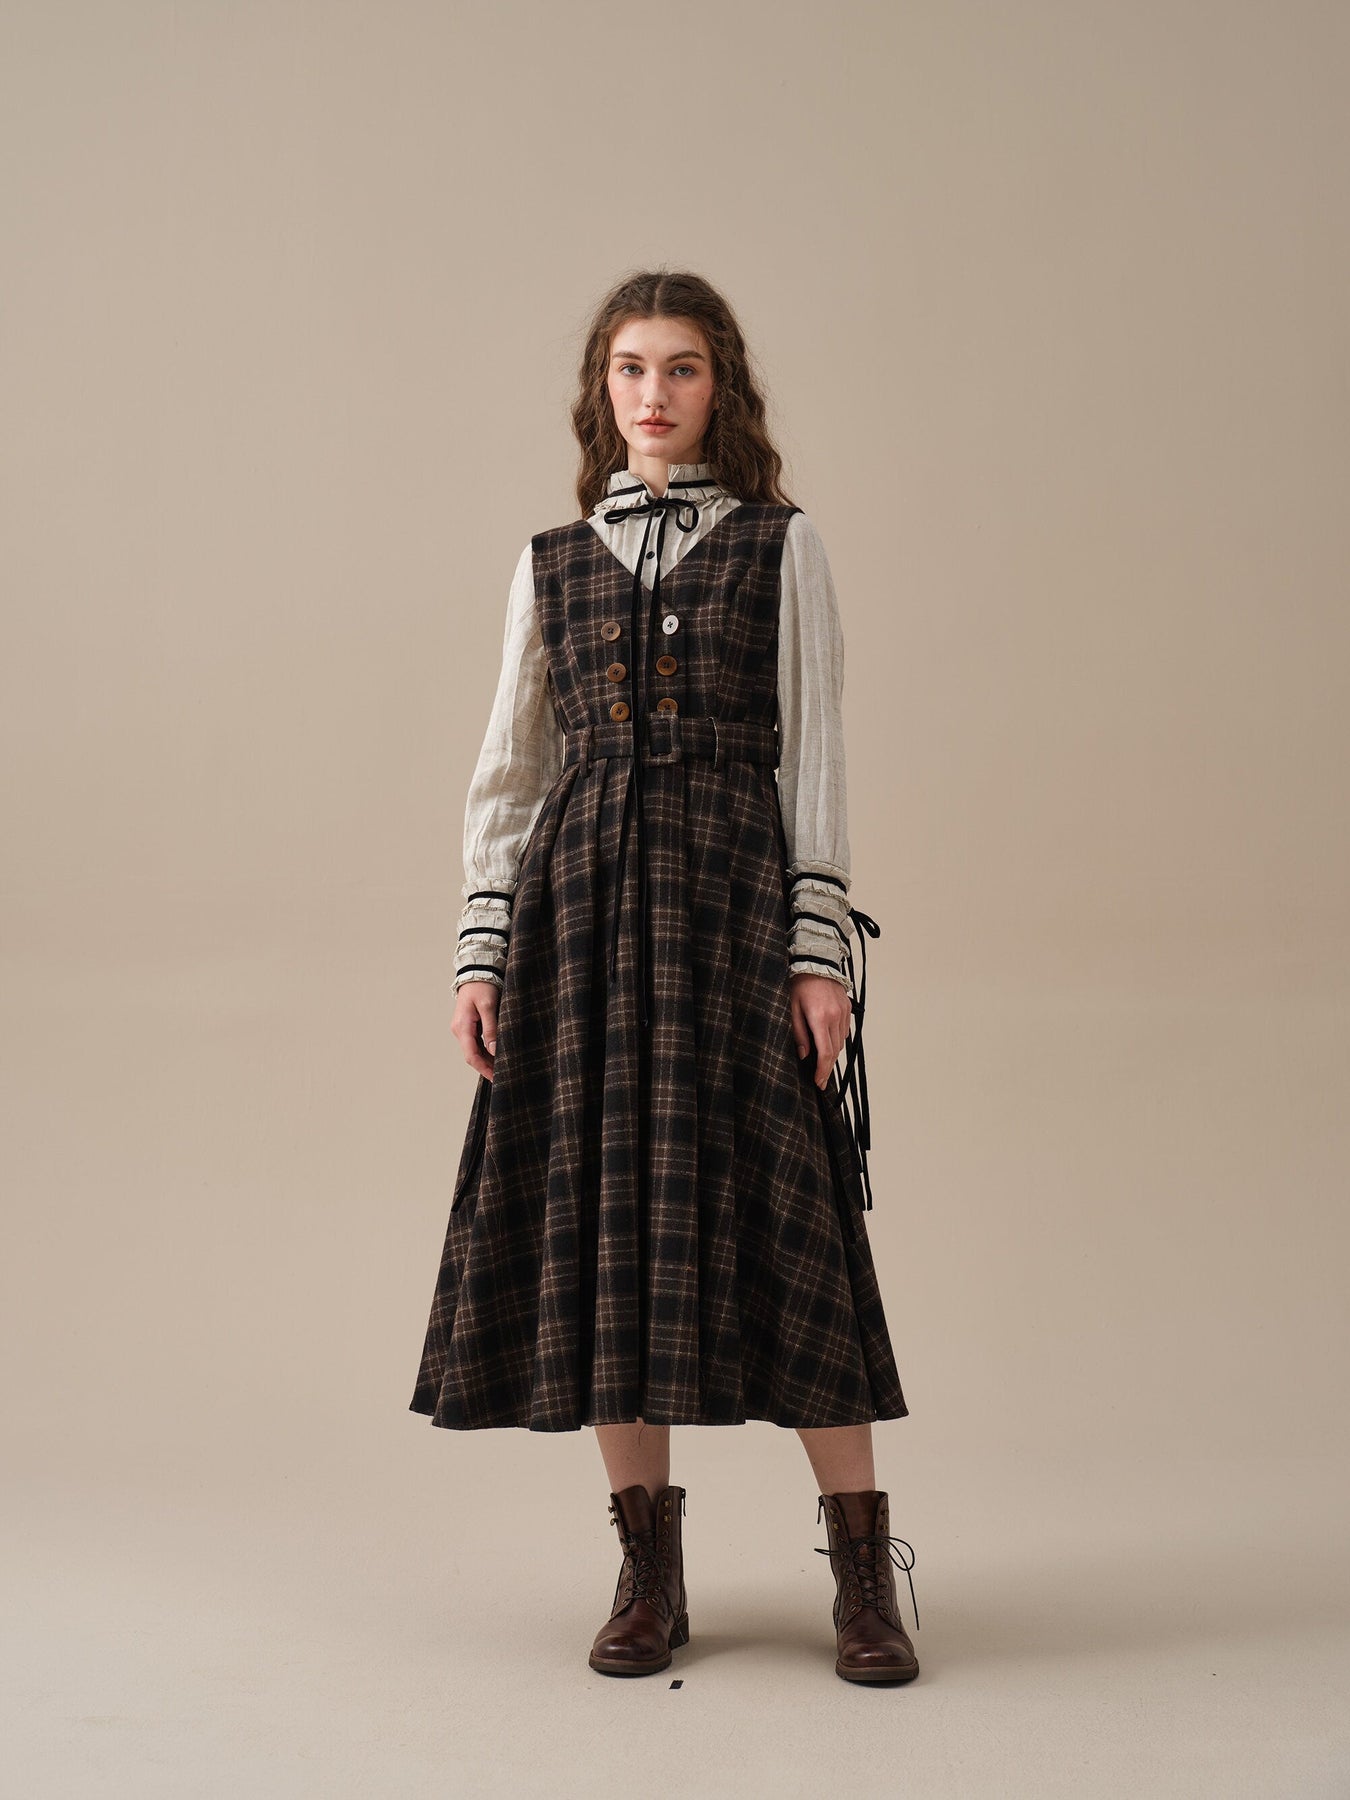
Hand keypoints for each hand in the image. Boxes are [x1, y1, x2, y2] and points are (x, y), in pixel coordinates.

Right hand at [453, 980, 500, 1080]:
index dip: (483, 1069)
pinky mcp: (469, 1025)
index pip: (471, 1056)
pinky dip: (485, 1051)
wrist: (476, 972)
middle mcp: (460, 1030)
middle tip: (503, 1075)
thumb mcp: (488, 1007)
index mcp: (462, 1027)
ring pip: (474, 1050)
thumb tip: (494, 1050)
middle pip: (472, 1056)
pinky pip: (476, 1043)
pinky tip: (496, 1054)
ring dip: (486, 1060)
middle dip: (486, 1067)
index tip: (496, 1078)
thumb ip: (491, 1028)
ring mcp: (463, 1028)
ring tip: (502, 1067)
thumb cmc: (482, 987)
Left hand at [790, 971, 851, 1088]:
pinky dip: (837, 1040)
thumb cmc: (800, 984)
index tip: (819, 1082)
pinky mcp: (847, 1008)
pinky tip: (828, 1042)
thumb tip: (805, 1055)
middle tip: (819, 1079)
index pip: (825, 1052)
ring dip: (832, 1054)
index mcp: (820, 1018)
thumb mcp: (793, 1009)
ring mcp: (843, 1012)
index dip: (823, 1070)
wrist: (816, 962)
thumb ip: (799, 1034)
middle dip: (827, 1067)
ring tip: (822, 1062)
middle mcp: (835, 1017)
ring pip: (841, 1042)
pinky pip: (844, 1031)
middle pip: (835, 1051)